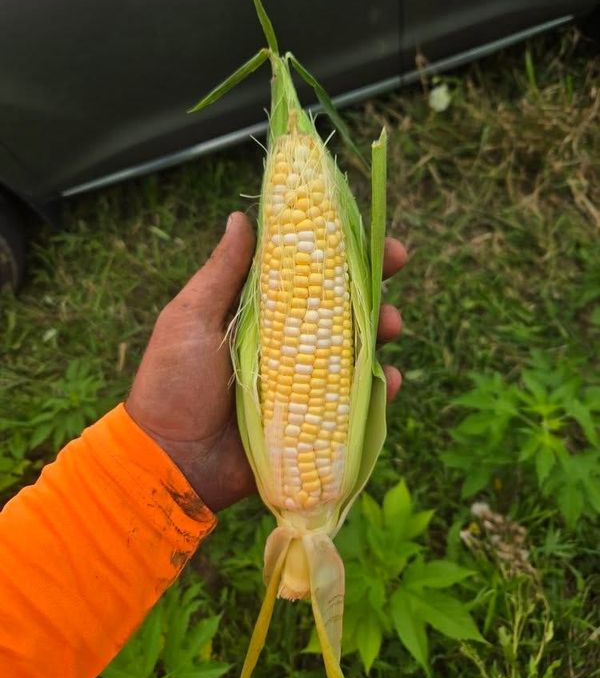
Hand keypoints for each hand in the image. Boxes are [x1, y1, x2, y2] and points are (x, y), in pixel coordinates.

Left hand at [126, 212, 406, 512]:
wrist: (171, 460)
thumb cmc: (173, 382)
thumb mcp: (191, 318)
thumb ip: (222, 273)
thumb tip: (241, 217)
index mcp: (258, 313)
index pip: (305, 272)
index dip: (338, 250)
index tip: (366, 231)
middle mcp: (285, 342)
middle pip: (339, 306)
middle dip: (372, 283)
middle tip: (395, 265)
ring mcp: (303, 382)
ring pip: (355, 348)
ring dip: (380, 331)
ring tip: (390, 324)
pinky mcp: (314, 422)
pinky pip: (356, 403)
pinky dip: (379, 391)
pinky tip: (390, 379)